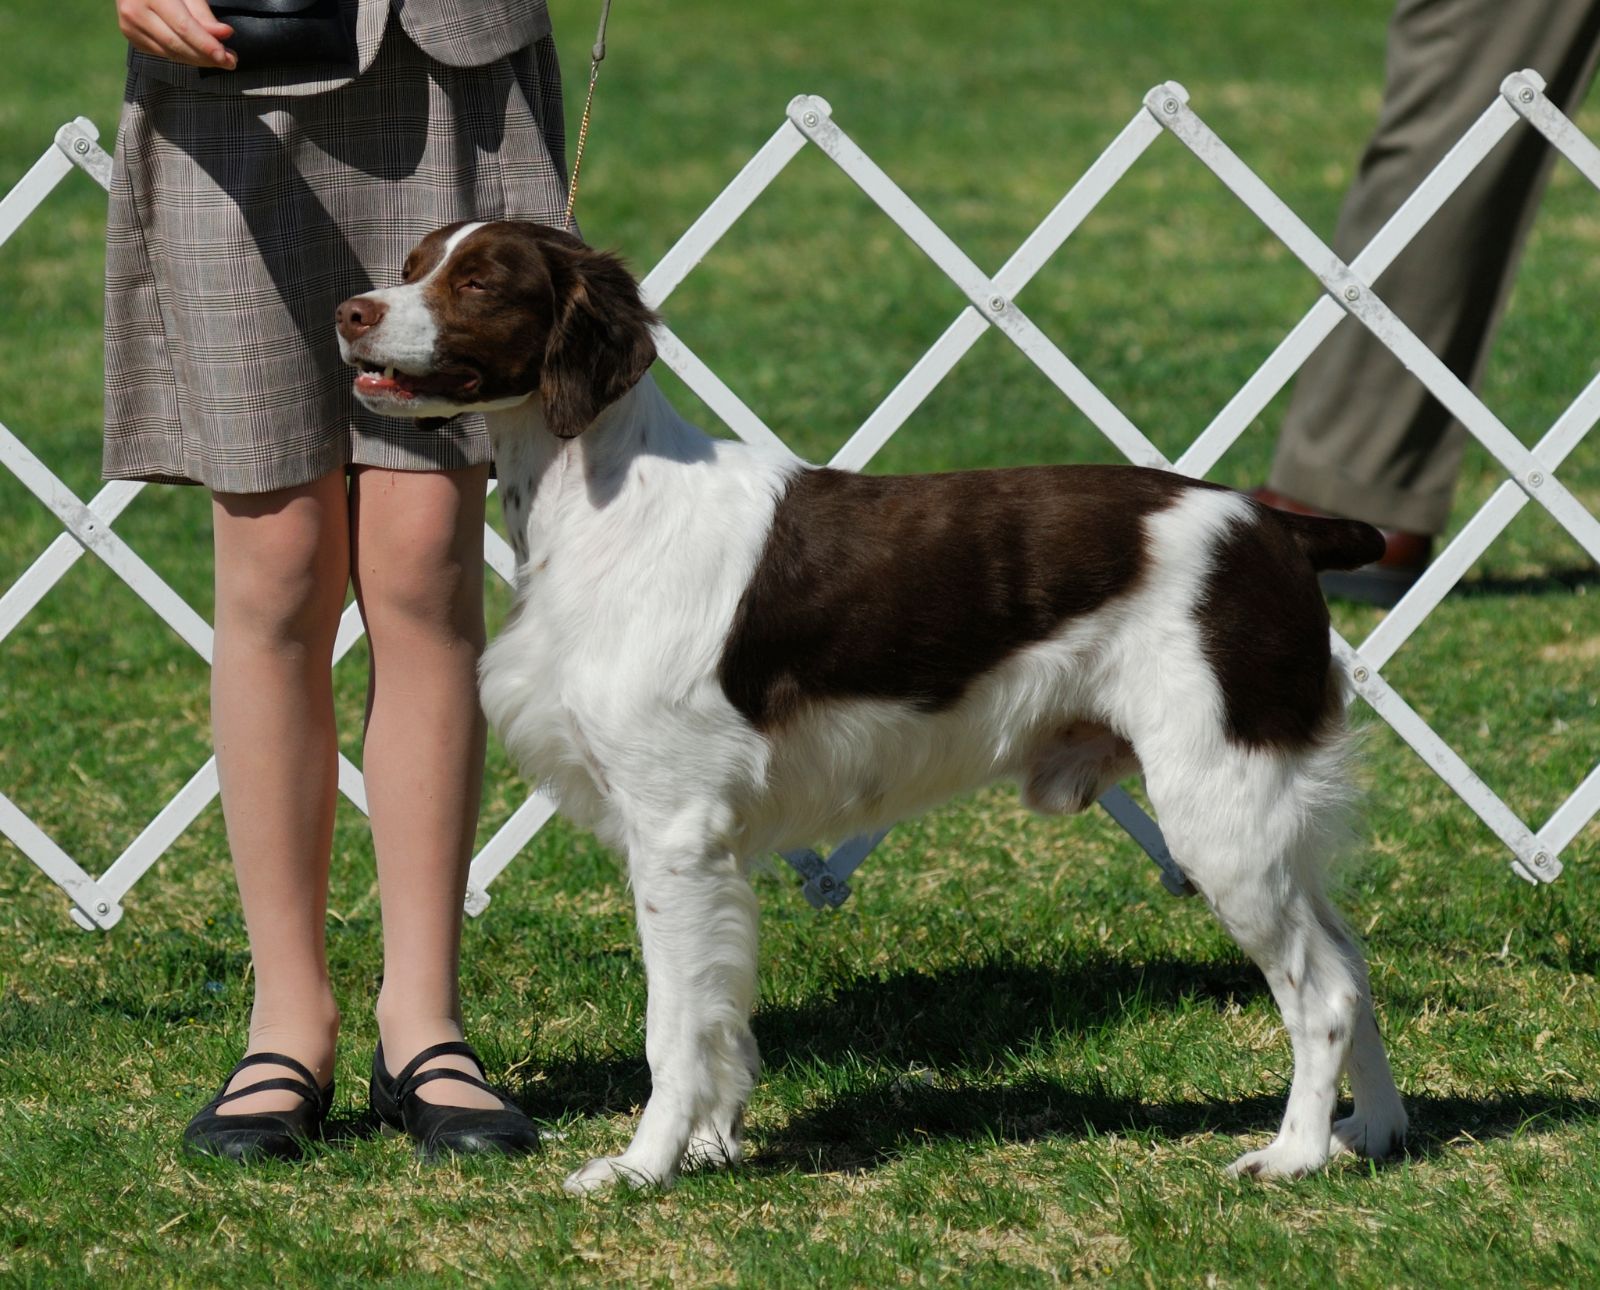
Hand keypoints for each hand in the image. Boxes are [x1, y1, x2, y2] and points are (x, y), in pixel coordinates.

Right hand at [116, 0, 236, 69]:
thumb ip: (202, 13)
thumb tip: (224, 34)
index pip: (183, 27)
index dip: (206, 45)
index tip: (226, 57)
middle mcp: (135, 12)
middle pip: (177, 45)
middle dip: (206, 57)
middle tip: (230, 61)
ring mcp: (130, 27)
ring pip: (171, 53)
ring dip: (198, 60)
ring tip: (220, 60)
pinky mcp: (132, 37)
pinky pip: (163, 53)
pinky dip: (184, 56)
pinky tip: (199, 55)